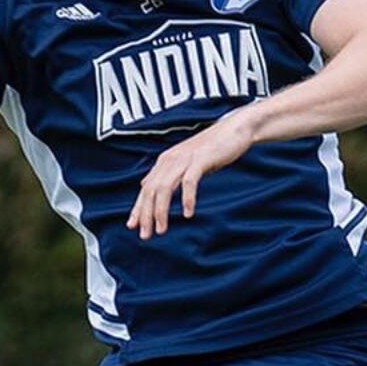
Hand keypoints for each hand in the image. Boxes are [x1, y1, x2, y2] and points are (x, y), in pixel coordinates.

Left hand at [128, 111, 255, 238]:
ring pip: (165, 188)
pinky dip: (187, 199)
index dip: (138, 208)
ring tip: (161, 229)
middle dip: (146, 215)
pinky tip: (188, 214)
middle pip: (151, 190)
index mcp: (165, 161)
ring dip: (161, 211)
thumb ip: (167, 173)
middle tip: (145, 235)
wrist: (234, 130)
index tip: (132, 226)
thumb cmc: (211, 148)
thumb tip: (146, 184)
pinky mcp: (200, 160)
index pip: (146, 188)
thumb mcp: (185, 161)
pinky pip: (189, 182)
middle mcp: (170, 160)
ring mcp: (184, 159)